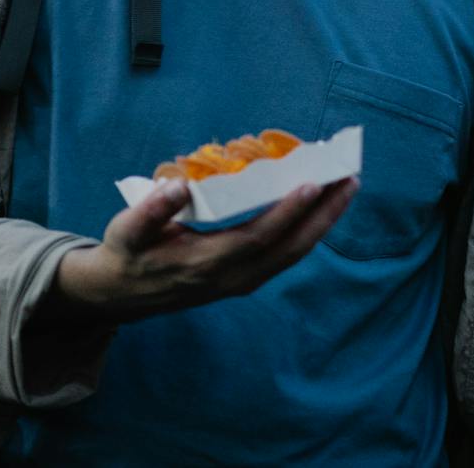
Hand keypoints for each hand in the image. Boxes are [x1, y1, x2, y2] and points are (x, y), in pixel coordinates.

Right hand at [44, 177, 356, 323]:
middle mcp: (232, 278)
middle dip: (323, 215)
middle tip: (350, 179)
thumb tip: (178, 185)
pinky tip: (324, 208)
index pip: (257, 238)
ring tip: (346, 188)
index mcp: (206, 263)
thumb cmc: (127, 254)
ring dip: (323, 222)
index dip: (287, 213)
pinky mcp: (246, 280)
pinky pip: (286, 256)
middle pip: (289, 249)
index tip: (312, 184)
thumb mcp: (127, 231)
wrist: (122, 295)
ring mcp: (242, 282)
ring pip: (293, 254)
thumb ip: (151, 211)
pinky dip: (310, 231)